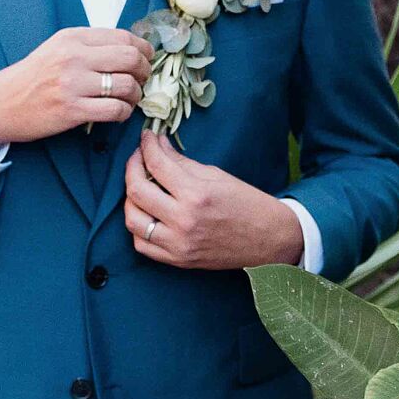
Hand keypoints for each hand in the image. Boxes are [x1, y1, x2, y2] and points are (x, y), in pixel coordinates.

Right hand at [0, 28, 153, 147]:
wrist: (1, 104)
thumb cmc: (33, 77)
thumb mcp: (58, 48)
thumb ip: (90, 45)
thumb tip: (131, 49)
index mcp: (72, 38)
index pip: (123, 37)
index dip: (143, 49)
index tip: (146, 59)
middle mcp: (74, 57)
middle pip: (130, 58)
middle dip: (145, 70)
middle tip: (142, 79)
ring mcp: (73, 84)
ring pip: (127, 85)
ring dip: (136, 95)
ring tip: (129, 99)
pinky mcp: (72, 110)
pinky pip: (115, 110)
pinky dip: (125, 113)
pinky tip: (119, 112)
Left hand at [124, 129, 303, 269]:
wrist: (268, 239)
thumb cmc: (246, 203)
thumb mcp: (216, 176)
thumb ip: (182, 162)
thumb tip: (158, 146)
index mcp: (196, 194)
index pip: (157, 164)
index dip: (147, 145)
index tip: (147, 138)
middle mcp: (184, 220)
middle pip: (137, 190)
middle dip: (132, 167)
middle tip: (139, 157)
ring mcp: (178, 243)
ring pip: (133, 220)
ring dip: (131, 199)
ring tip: (140, 186)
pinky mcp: (178, 260)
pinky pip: (142, 245)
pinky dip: (138, 227)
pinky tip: (146, 214)